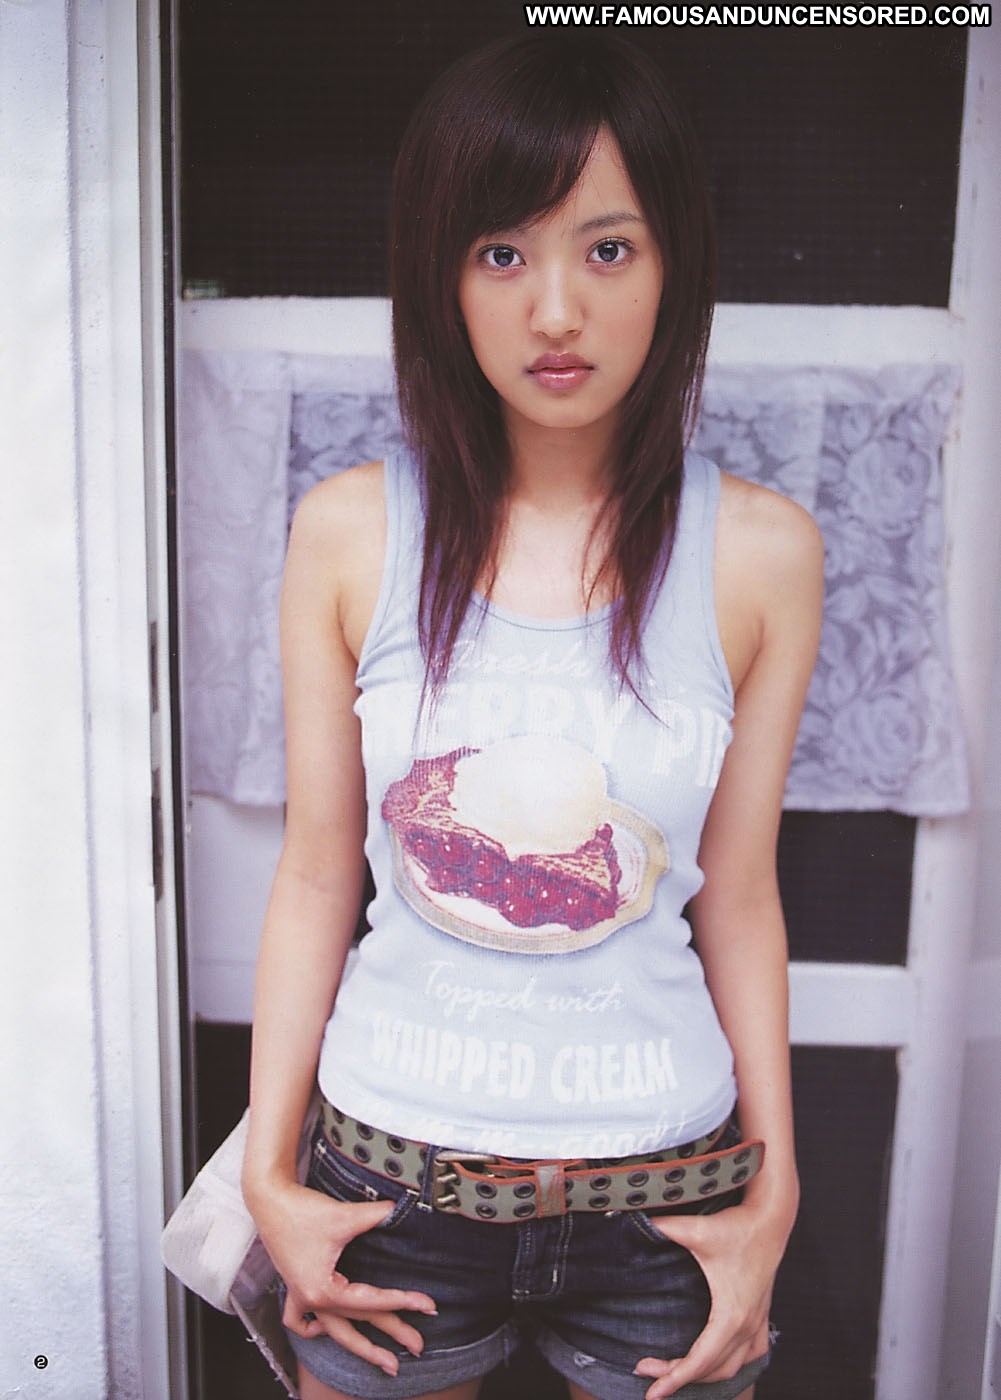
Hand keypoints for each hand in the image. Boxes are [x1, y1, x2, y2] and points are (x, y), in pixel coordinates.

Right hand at [251, 1178, 436, 1378]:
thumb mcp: (344, 1216)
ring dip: (360, 1347)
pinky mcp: (296, 1287)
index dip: (403, 1301)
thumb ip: (376, 1215)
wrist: (270, 1200)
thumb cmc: (302, 1210)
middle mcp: (312, 1300)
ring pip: (334, 1331)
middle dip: (390, 1334)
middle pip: (357, 1323)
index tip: (427, 1306)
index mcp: (323, 1290)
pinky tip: (325, 1331)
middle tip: (418, 1346)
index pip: (371, 1301)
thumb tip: (400, 1210)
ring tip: (384, 1360)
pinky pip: (300, 1321)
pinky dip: (313, 1329)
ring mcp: (302, 1296)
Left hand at [632, 1199, 785, 1398]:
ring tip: (673, 1371)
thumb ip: (662, 1227)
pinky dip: (730, 1365)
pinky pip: (749, 1355)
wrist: (772, 1218)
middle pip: (711, 1370)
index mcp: (730, 1315)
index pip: (699, 1362)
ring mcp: (757, 1323)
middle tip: (645, 1370)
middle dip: (677, 1376)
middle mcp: (746, 1326)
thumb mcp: (695, 1228)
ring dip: (703, 1375)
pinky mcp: (762, 1315)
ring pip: (731, 1368)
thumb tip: (631, 1222)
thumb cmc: (736, 1226)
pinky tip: (718, 1365)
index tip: (651, 1392)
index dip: (673, 1379)